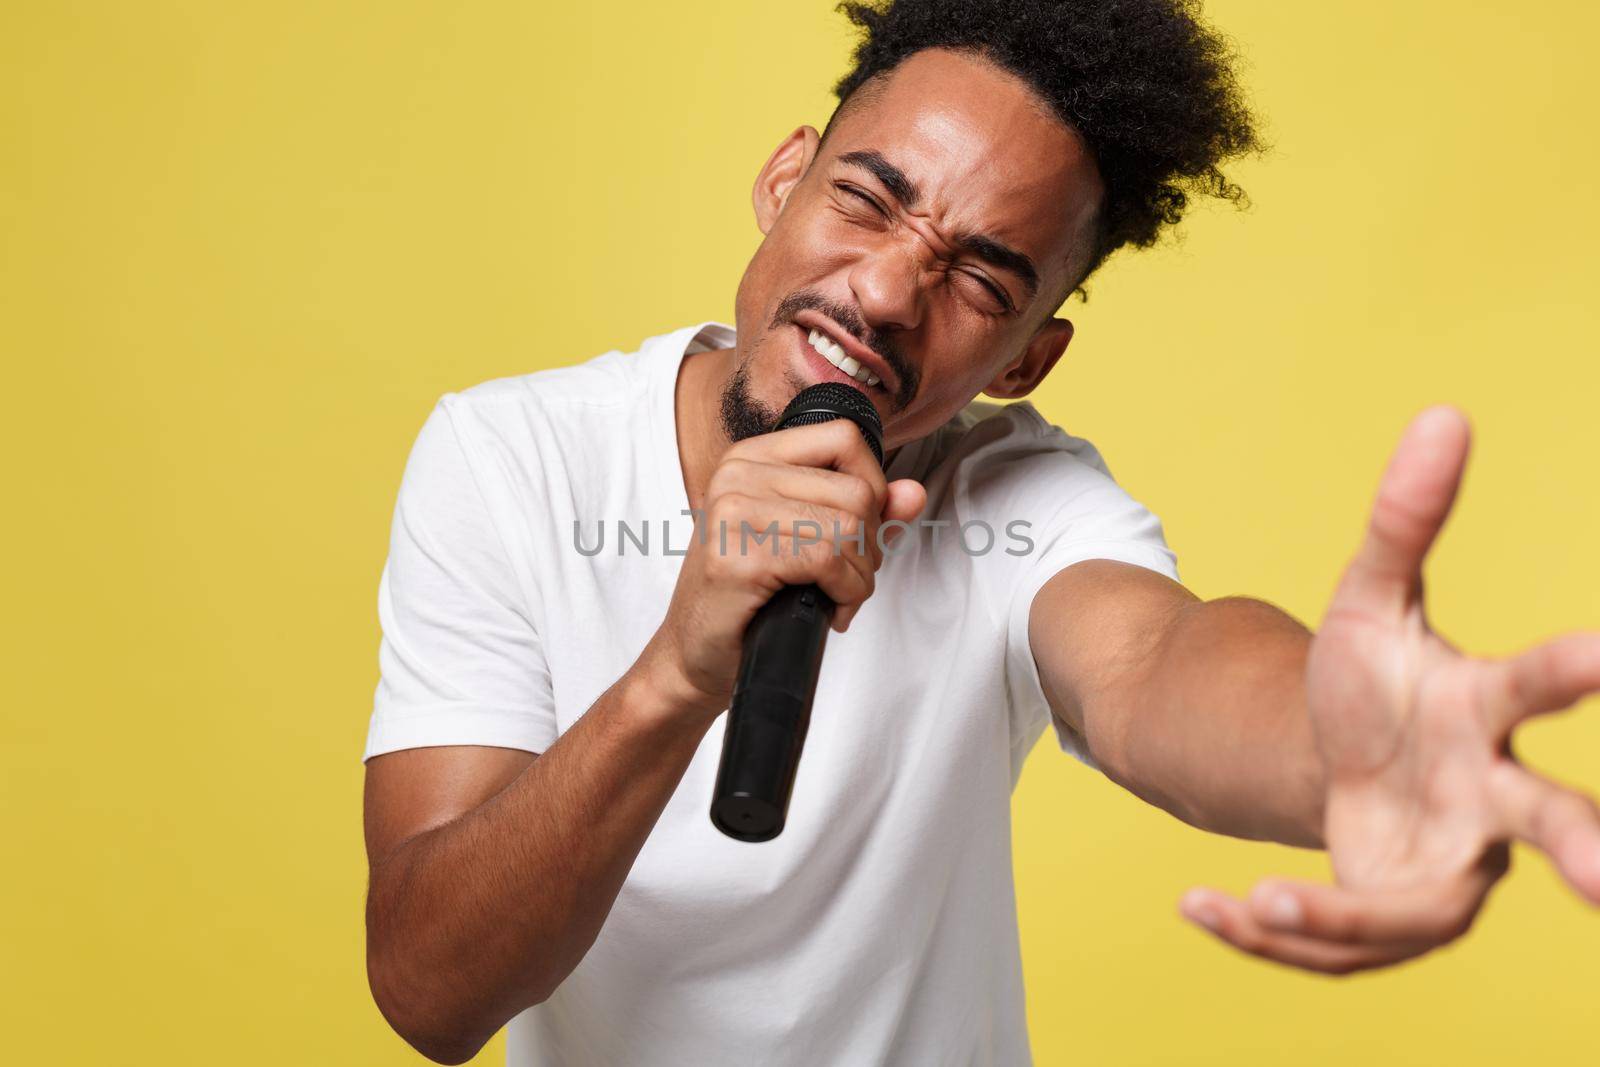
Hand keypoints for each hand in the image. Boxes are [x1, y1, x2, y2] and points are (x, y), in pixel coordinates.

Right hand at [642, 418, 925, 719]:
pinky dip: (844, 592)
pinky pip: (828, 560)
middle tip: (843, 580)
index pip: (845, 439)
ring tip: (833, 596)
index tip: (859, 532)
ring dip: (858, 576)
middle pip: (856, 490)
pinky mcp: (739, 555)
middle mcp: (738, 473)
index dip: (874, 488)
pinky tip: (828, 610)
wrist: (695, 653)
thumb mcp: (807, 539)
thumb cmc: (750, 596)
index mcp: (752, 457)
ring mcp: (734, 511)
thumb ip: (862, 512)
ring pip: (848, 527)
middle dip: (868, 546)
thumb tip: (913, 493)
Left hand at [1181, 406, 1599, 972]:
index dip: (1575, 669)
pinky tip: (1204, 907)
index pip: (1537, 684)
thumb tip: (1444, 412)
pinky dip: (1275, 931)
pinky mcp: (1400, 916)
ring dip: (1341, 912)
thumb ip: (1404, 519)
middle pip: (1550, 821)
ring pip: (1422, 913)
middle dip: (1586, 845)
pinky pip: (1347, 941)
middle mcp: (1491, 797)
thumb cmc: (1382, 677)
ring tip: (1255, 900)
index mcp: (1485, 708)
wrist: (1349, 758)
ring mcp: (1453, 867)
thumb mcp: (1371, 596)